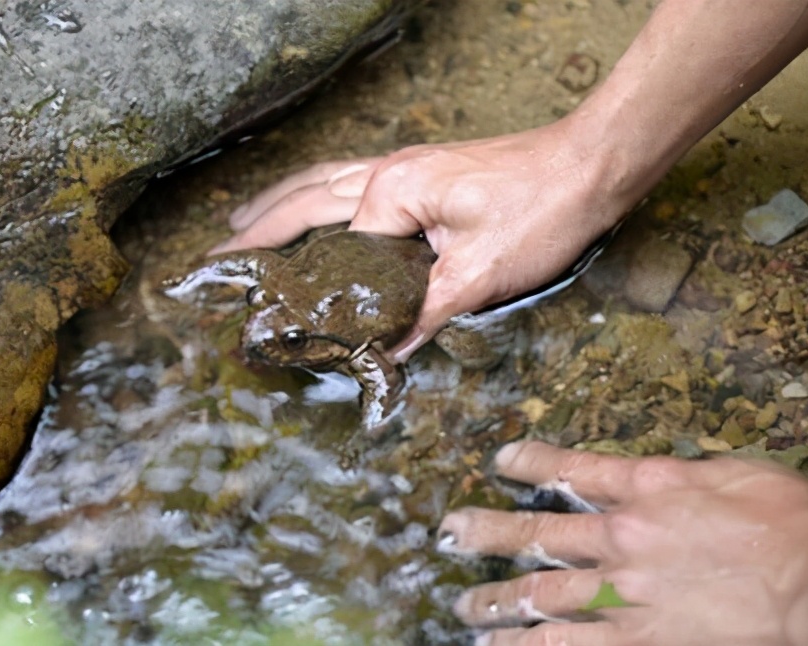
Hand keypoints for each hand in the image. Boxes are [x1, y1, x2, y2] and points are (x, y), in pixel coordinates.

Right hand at [216, 118, 631, 361]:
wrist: (592, 164)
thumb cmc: (544, 211)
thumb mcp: (480, 276)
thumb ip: (422, 316)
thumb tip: (380, 354)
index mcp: (391, 195)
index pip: (332, 252)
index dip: (304, 291)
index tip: (264, 319)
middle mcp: (387, 173)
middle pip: (304, 201)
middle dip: (256, 229)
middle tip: (214, 254)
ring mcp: (404, 165)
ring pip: (323, 181)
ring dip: (280, 202)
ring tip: (241, 220)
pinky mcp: (423, 169)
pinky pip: (351, 178)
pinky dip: (319, 191)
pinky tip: (318, 201)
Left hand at [436, 442, 807, 645]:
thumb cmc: (795, 526)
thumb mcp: (738, 475)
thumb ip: (686, 475)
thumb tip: (658, 477)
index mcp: (648, 487)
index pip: (574, 470)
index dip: (532, 463)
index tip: (501, 461)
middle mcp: (623, 537)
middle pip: (540, 533)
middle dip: (489, 532)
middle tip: (449, 533)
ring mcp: (626, 592)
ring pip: (542, 592)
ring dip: (497, 598)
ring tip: (464, 605)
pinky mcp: (638, 640)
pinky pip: (568, 645)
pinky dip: (529, 644)